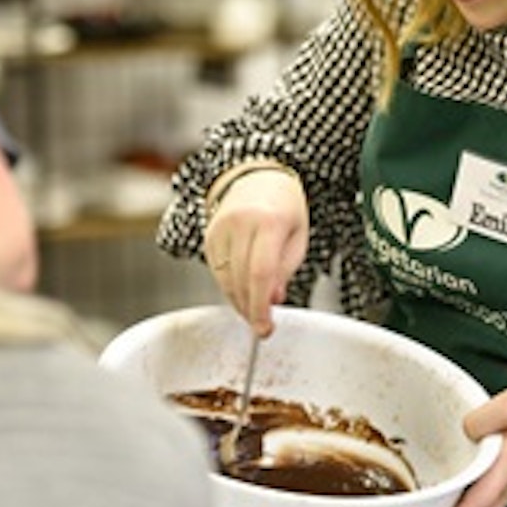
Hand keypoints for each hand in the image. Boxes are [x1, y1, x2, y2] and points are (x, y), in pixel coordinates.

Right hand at [203, 165, 308, 335]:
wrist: (258, 177)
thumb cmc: (285, 208)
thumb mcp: (298, 237)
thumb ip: (285, 270)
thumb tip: (272, 300)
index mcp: (269, 221)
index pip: (260, 273)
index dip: (260, 307)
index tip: (264, 329)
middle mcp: (240, 222)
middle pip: (240, 280)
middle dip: (250, 308)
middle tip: (262, 325)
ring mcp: (220, 227)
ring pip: (224, 279)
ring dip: (239, 301)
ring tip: (254, 309)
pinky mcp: (208, 235)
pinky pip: (216, 271)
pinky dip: (228, 287)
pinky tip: (242, 290)